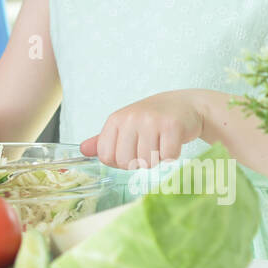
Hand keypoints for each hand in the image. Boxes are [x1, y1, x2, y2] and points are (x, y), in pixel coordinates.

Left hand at [81, 90, 204, 169]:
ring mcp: (151, 121)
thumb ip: (104, 140)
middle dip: (139, 162)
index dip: (119, 162)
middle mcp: (131, 118)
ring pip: (148, 162)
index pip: (106, 157)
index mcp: (115, 119)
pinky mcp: (172, 126)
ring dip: (157, 158)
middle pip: (126, 163)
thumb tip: (82, 150)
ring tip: (161, 141)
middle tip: (149, 146)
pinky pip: (168, 157)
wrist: (185, 105)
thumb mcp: (124, 125)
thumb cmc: (151, 119)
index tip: (131, 151)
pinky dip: (172, 155)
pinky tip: (172, 140)